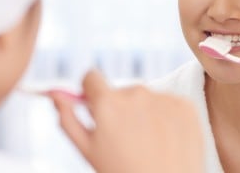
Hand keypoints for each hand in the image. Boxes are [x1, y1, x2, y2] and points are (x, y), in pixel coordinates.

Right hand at [51, 70, 203, 172]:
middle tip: (126, 139)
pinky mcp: (185, 105)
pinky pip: (168, 103)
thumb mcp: (88, 150)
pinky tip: (166, 140)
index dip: (90, 92)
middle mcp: (136, 93)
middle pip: (120, 91)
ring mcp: (163, 97)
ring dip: (143, 113)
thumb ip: (68, 118)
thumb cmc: (122, 172)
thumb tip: (54, 93)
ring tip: (148, 143)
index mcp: (108, 103)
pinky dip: (166, 117)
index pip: (91, 76)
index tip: (95, 106)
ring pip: (146, 98)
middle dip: (119, 108)